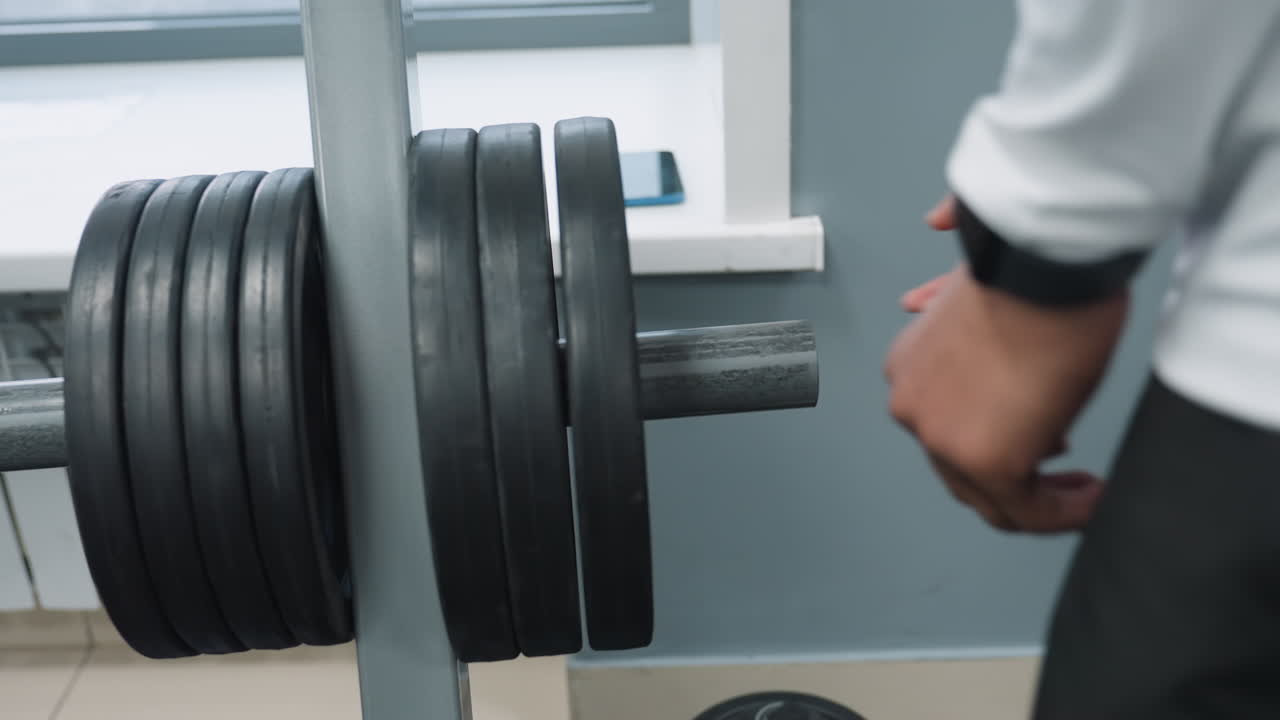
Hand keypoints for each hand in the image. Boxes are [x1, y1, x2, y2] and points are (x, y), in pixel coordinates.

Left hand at [884, 197, 1125, 532]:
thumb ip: (954, 312)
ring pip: (990, 496)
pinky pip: (1026, 510)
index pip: (946, 425)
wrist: (1044, 268)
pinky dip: (1063, 512)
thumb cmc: (1030, 272)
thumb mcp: (975, 295)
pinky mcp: (987, 462)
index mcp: (911, 367)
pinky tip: (1090, 498)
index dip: (1000, 438)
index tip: (1040, 440)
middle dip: (1018, 471)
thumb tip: (937, 284)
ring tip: (1080, 490)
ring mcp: (943, 438)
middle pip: (961, 468)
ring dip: (1042, 498)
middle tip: (1062, 469)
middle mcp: (915, 405)